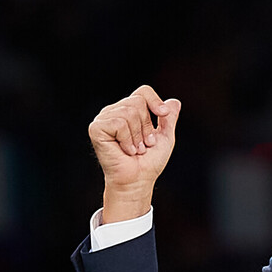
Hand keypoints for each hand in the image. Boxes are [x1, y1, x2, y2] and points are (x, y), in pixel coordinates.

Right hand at [87, 85, 181, 222]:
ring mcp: (104, 119)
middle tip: (144, 144)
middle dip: (147, 126)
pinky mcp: (96, 128)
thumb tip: (174, 102)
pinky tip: (125, 150)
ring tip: (135, 149)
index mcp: (129, 111)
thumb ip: (168, 119)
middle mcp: (115, 111)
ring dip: (137, 136)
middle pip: (138, 102)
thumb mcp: (165, 137)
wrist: (138, 180)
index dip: (155, 101)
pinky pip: (119, 123)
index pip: (143, 92)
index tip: (163, 114)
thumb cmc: (149, 162)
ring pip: (129, 112)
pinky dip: (127, 139)